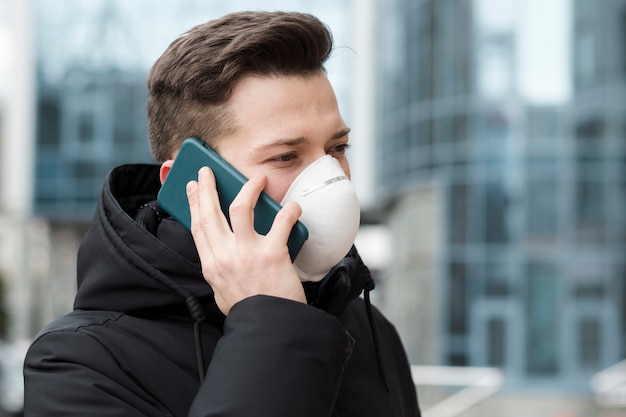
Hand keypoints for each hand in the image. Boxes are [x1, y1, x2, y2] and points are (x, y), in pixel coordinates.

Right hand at [186, 166, 305, 314]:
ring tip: (257, 178)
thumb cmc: (251, 311)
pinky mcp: (272, 254)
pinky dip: (289, 210)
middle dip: (207, 187)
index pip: (198, 227)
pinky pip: (280, 222)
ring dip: (247, 188)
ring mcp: (247, 254)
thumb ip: (221, 269)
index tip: (192, 188)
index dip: (193, 204)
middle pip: (211, 213)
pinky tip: (293, 206)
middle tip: (207, 171)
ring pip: (240, 208)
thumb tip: (224, 248)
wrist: (271, 329)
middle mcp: (225, 257)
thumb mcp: (223, 292)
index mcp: (212, 266)